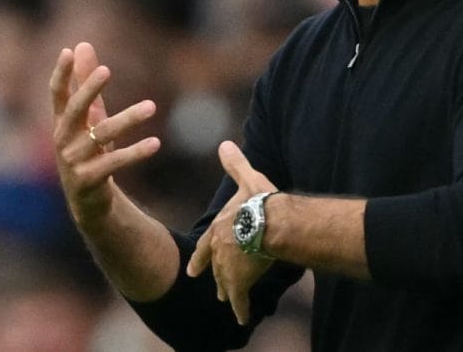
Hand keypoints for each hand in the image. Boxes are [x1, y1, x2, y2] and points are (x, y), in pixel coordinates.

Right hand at [50, 42, 160, 226]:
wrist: (87, 200)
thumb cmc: (88, 149)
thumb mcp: (87, 116)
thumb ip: (85, 81)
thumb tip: (82, 44)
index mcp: (61, 122)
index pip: (57, 94)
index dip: (61, 73)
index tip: (67, 51)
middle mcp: (63, 140)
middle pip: (75, 110)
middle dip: (88, 89)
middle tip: (107, 70)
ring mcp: (73, 161)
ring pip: (102, 135)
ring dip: (128, 119)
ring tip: (152, 106)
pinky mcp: (89, 180)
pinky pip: (115, 162)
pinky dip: (136, 152)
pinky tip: (155, 143)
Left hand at [186, 140, 277, 325]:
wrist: (270, 222)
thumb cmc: (259, 200)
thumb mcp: (247, 179)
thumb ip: (235, 165)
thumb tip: (225, 144)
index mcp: (219, 228)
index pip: (207, 246)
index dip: (200, 258)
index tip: (193, 269)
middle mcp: (219, 250)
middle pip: (216, 268)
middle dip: (216, 277)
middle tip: (214, 288)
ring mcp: (228, 268)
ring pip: (226, 284)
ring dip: (226, 292)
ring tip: (226, 300)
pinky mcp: (240, 282)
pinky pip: (240, 300)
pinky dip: (241, 310)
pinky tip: (242, 318)